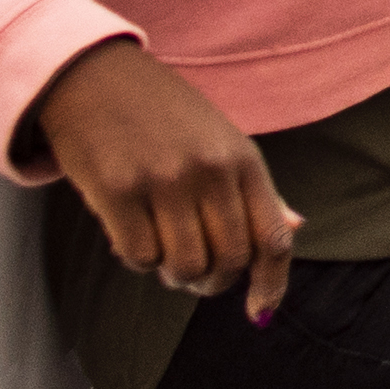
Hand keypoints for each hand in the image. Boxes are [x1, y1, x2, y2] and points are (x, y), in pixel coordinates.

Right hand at [28, 38, 300, 322]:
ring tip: (161, 249)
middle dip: (212, 282)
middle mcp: (209, 170)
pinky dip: (136, 259)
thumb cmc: (164, 115)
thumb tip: (294, 229)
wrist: (95, 76)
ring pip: (183, 266)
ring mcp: (164, 179)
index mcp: (244, 159)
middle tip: (192, 273)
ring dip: (172, 273)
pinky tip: (128, 232)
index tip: (259, 312)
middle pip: (228, 261)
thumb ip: (256, 189)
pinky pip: (139, 257)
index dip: (271, 284)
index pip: (273, 239)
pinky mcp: (117, 189)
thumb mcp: (222, 140)